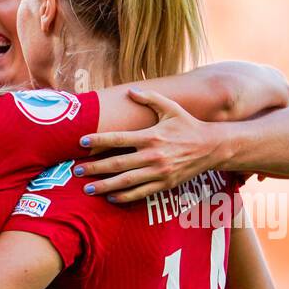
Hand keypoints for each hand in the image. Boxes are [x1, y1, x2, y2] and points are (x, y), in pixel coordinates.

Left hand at [75, 89, 223, 202]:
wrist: (211, 147)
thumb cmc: (188, 125)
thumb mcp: (171, 108)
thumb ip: (150, 98)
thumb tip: (131, 91)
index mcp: (151, 136)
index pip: (118, 139)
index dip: (98, 141)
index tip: (81, 143)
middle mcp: (153, 155)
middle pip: (117, 163)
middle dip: (95, 168)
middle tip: (76, 171)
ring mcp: (158, 172)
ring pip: (126, 182)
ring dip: (105, 186)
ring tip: (88, 189)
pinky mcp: (165, 184)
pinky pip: (141, 193)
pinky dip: (126, 197)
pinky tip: (112, 198)